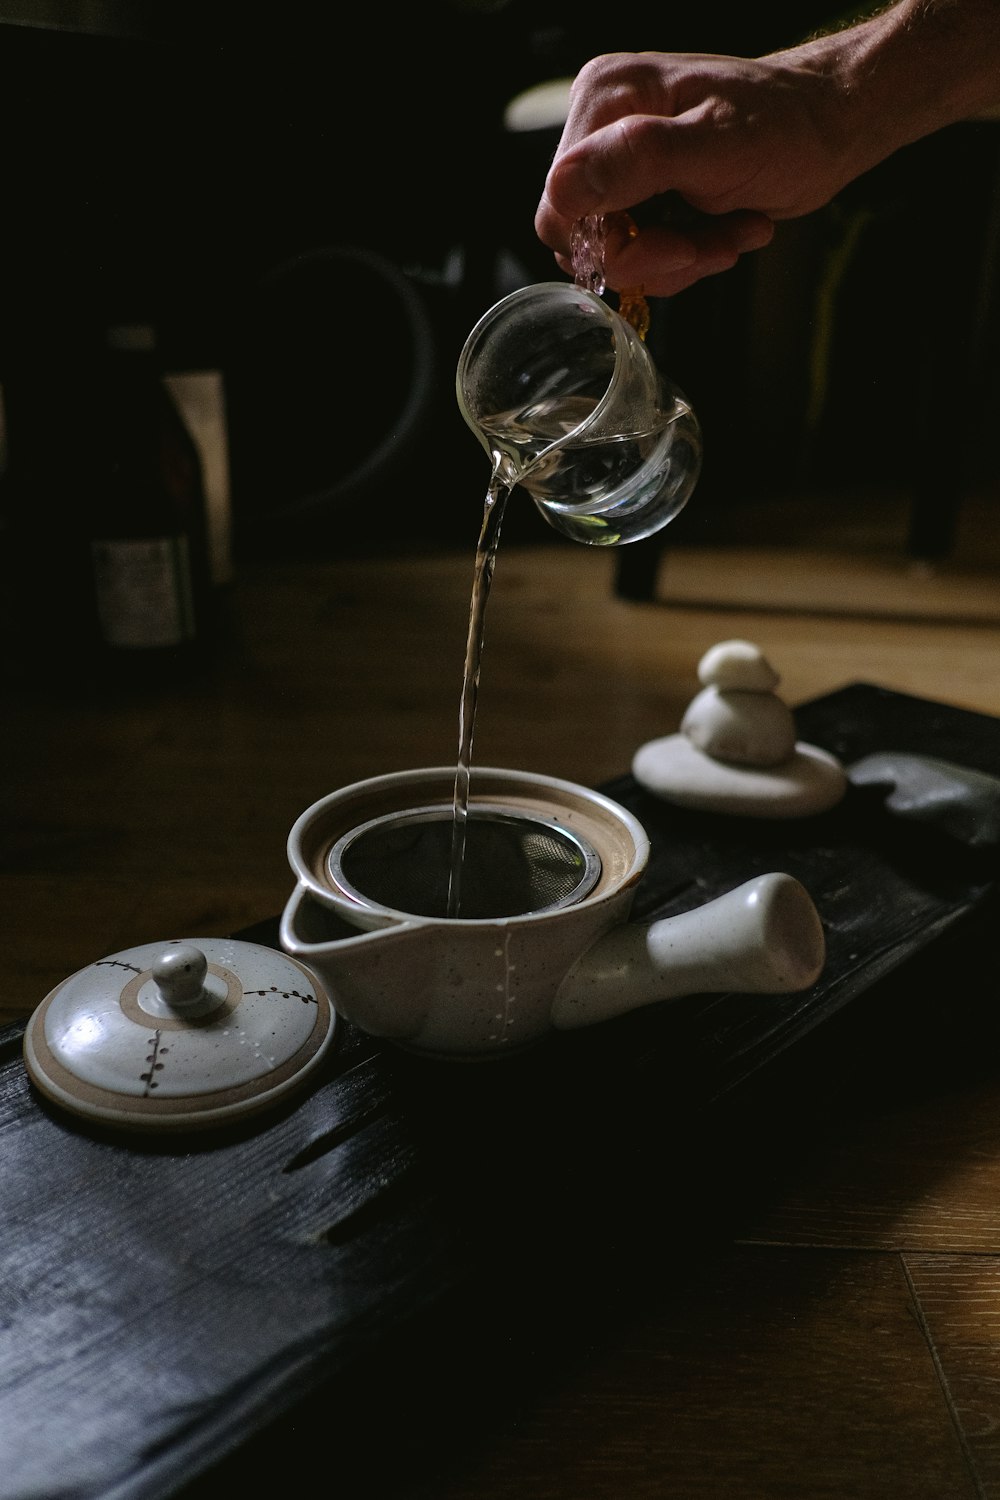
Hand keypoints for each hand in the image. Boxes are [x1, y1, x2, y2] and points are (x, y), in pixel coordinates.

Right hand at [534, 48, 863, 296]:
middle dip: (654, 255)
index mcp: (604, 100)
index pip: (560, 206)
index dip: (611, 246)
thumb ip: (638, 161)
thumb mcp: (716, 144)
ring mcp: (622, 164)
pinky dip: (688, 257)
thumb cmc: (786, 126)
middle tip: (708, 243)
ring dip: (680, 260)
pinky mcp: (644, 193)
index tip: (674, 245)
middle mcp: (602, 130)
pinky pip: (643, 254)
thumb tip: (566, 188)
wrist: (829, 128)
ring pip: (619, 254)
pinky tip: (727, 229)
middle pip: (589, 238)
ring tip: (729, 231)